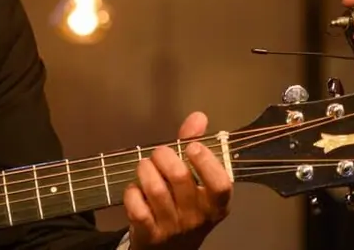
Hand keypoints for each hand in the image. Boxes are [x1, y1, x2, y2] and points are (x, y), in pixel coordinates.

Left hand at [123, 112, 231, 248]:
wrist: (170, 249)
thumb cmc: (184, 207)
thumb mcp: (196, 181)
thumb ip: (195, 146)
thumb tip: (199, 117)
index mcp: (216, 204)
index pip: (221, 185)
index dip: (206, 162)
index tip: (192, 147)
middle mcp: (198, 217)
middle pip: (180, 178)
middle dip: (164, 157)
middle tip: (159, 154)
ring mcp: (173, 227)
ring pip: (156, 189)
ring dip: (145, 170)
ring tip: (144, 166)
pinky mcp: (149, 234)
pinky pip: (136, 207)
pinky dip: (131, 192)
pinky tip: (134, 189)